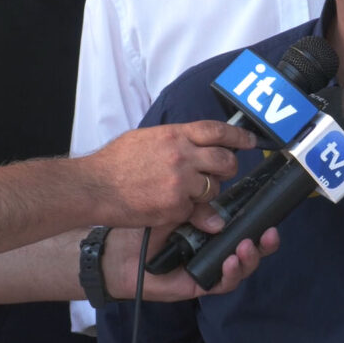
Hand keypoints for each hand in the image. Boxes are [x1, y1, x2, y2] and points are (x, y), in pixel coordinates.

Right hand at [78, 121, 255, 227]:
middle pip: (225, 161)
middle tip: (223, 172)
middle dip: (229, 168)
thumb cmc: (115, 163)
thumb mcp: (147, 140)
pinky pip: (194, 210)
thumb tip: (199, 147)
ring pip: (213, 188)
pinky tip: (169, 206)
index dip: (239, 136)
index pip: (217, 131)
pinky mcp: (175, 206)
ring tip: (189, 192)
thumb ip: (177, 142)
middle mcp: (182, 156)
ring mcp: (180, 182)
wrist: (93, 187)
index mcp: (175, 135)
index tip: (250, 141)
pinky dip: (186, 211)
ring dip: (207, 192)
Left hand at [103, 225, 279, 301]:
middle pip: (252, 247)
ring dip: (249, 258)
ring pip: (242, 267)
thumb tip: (220, 219)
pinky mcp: (202, 285)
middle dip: (265, 243)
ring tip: (246, 247)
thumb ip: (196, 212)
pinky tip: (229, 263)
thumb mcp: (174, 211)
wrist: (122, 256)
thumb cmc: (147, 230)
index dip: (260, 221)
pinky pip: (223, 283)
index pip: (245, 224)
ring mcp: (212, 266)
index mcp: (215, 228)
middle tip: (269, 234)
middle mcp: (217, 247)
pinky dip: (230, 274)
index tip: (270, 214)